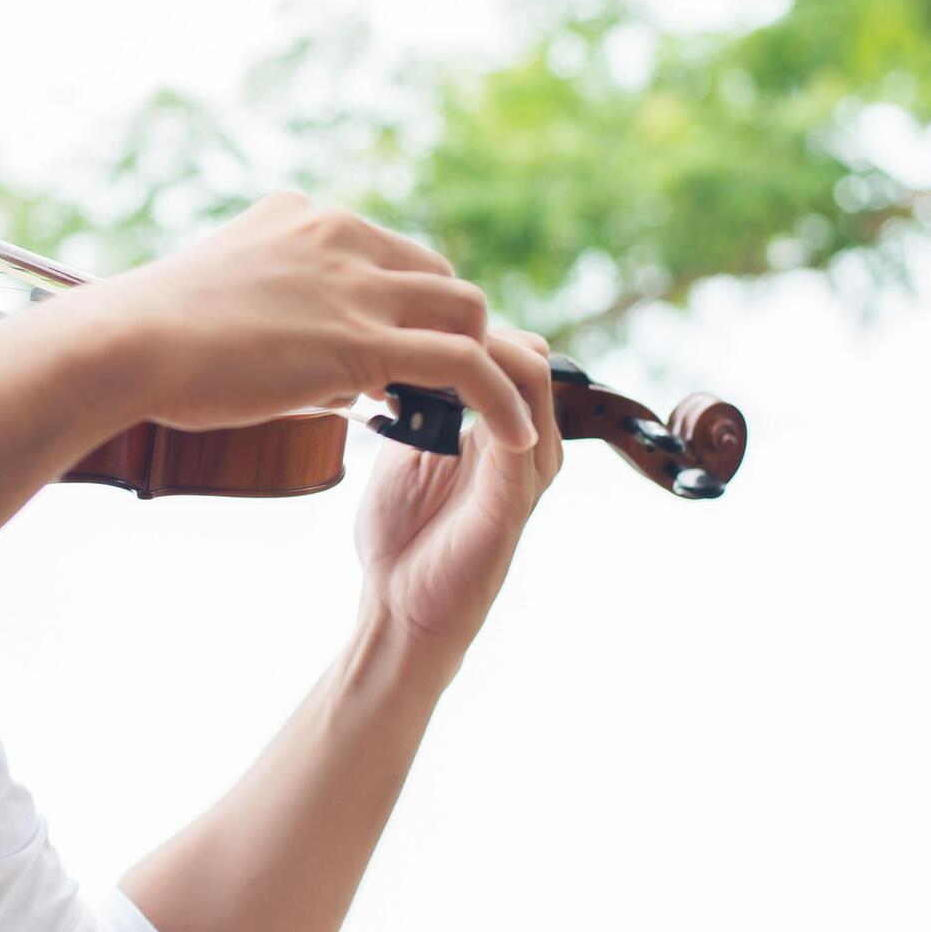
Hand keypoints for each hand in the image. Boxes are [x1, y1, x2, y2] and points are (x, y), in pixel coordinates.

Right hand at [69, 193, 539, 451]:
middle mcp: (339, 236)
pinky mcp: (364, 341)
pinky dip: (501, 397)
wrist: (124, 342)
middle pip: (437, 275)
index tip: (400, 350)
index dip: (403, 305)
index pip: (386, 253)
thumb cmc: (145, 335)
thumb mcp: (216, 295)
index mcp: (301, 217)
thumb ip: (273, 311)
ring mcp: (355, 284)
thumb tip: (315, 368)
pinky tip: (516, 432)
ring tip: (498, 410)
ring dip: (485, 358)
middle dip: (449, 328)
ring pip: (465, 310)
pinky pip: (465, 363)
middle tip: (449, 386)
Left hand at [352, 327, 562, 682]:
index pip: (513, 350)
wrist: (399, 608)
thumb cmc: (404, 535)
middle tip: (411, 333)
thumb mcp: (410, 450)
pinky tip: (430, 389)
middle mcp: (529, 443)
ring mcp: (529, 468)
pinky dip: (480, 396)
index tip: (407, 323)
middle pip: (529, 352)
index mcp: (506, 431)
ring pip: (531, 374)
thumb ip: (421, 403)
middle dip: (472, 332)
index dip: (463, 328)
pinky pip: (515, 425)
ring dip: (477, 354)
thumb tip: (401, 350)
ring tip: (419, 353)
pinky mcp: (515, 496)